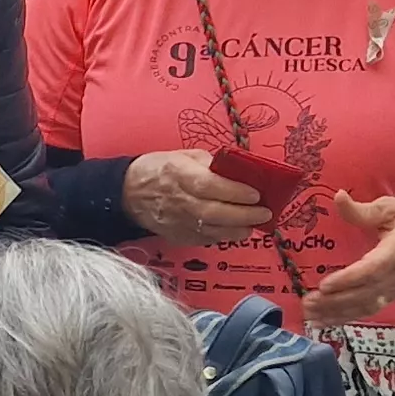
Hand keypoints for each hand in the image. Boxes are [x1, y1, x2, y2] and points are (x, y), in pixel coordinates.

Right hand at [122, 150, 271, 245]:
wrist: (129, 194)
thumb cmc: (158, 170)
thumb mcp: (183, 156)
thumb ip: (211, 164)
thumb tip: (239, 172)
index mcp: (179, 174)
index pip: (211, 185)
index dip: (235, 192)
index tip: (256, 194)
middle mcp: (179, 200)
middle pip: (216, 212)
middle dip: (244, 215)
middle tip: (264, 213)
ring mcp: (177, 222)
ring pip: (213, 231)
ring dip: (237, 229)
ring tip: (253, 225)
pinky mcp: (178, 236)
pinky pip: (205, 239)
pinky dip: (223, 237)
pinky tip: (234, 231)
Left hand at [302, 194, 394, 327]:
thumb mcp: (389, 208)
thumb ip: (362, 210)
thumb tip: (338, 196)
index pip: (373, 269)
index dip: (349, 279)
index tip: (325, 285)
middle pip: (365, 294)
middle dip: (335, 301)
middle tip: (308, 302)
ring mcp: (394, 291)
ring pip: (364, 307)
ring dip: (336, 314)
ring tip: (309, 314)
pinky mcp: (388, 299)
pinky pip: (365, 312)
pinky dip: (343, 319)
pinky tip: (322, 322)